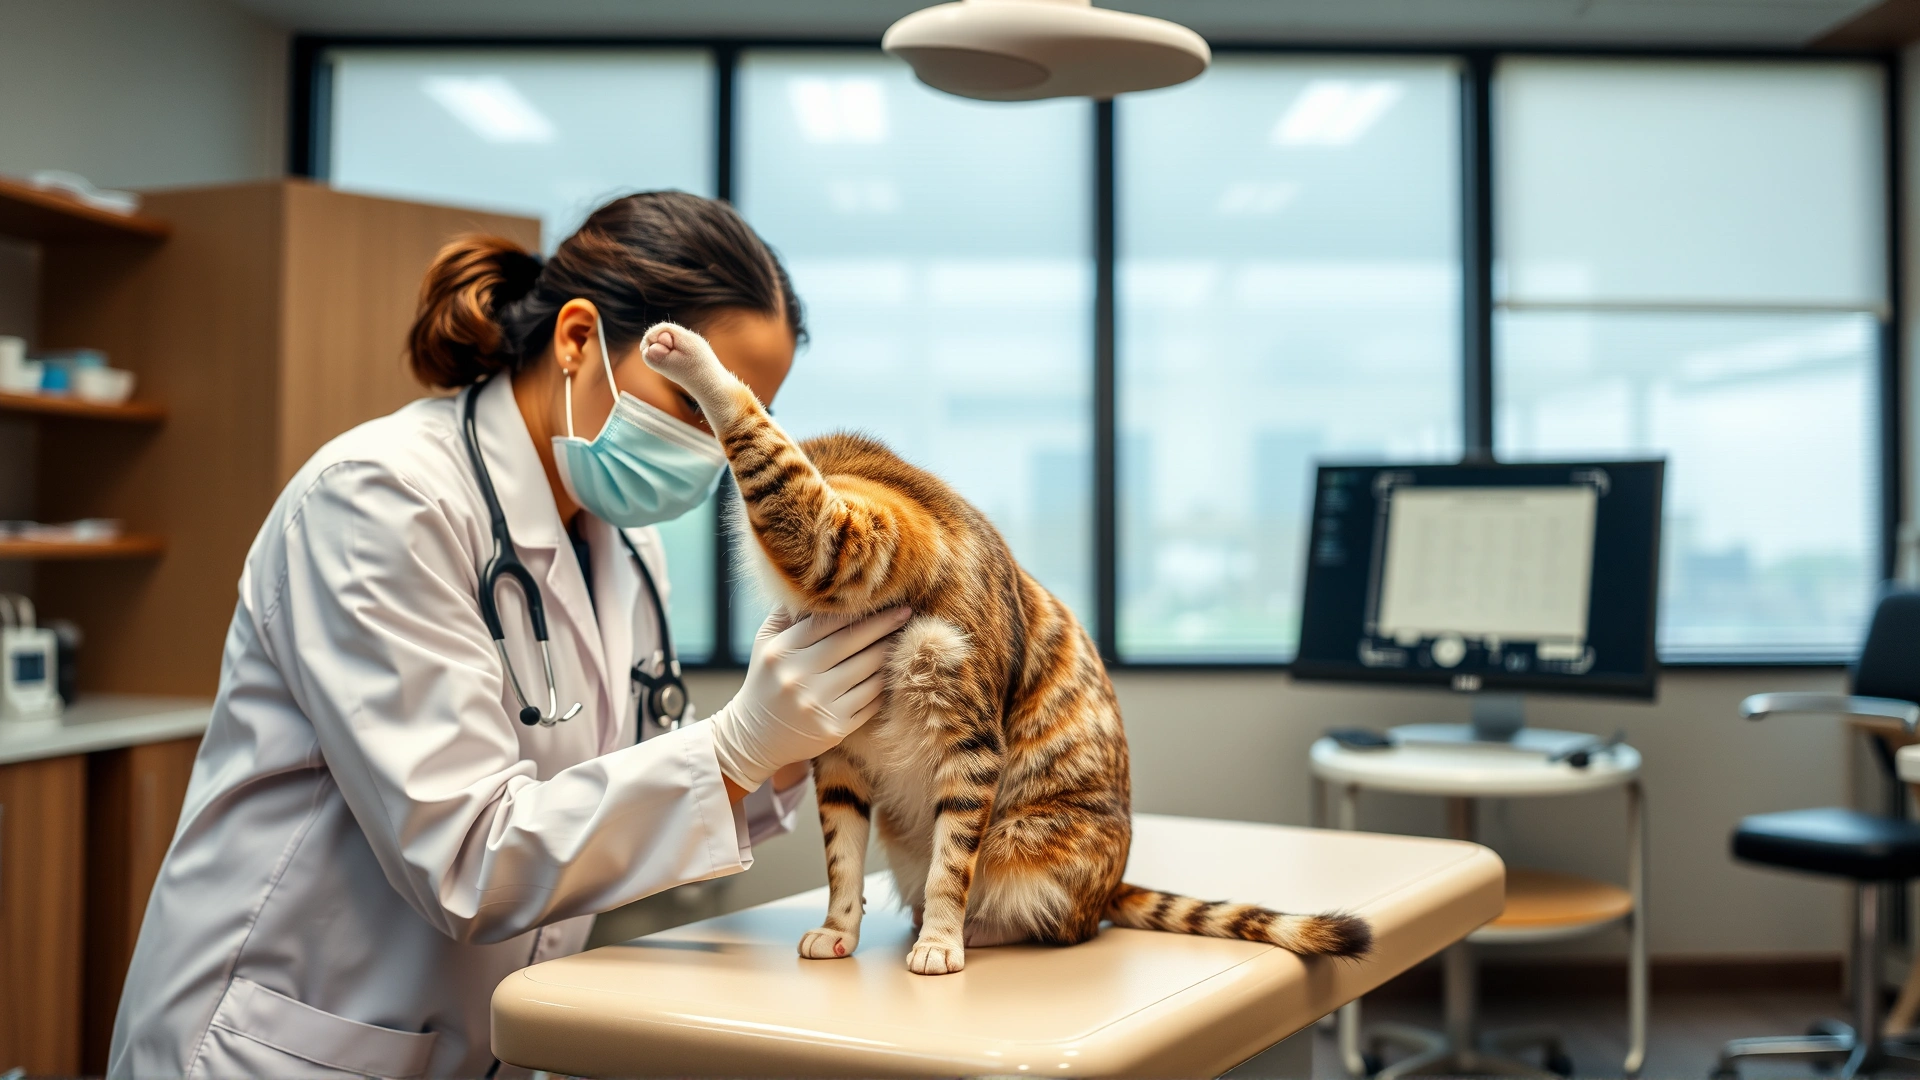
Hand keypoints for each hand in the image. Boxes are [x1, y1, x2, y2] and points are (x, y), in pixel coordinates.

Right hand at [707, 605, 908, 790]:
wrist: (756, 736)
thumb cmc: (766, 680)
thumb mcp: (765, 644)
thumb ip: (787, 614)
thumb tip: (814, 585)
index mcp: (781, 652)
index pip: (828, 622)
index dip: (859, 610)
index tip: (885, 598)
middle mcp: (797, 678)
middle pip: (852, 643)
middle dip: (884, 625)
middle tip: (906, 613)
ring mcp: (817, 705)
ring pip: (868, 671)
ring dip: (889, 653)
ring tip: (903, 639)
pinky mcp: (835, 728)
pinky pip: (871, 699)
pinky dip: (884, 683)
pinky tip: (892, 671)